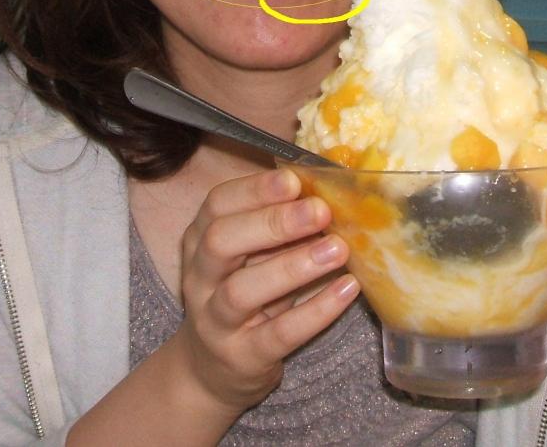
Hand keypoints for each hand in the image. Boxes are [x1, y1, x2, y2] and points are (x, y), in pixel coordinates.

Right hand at [171, 167, 358, 414]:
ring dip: (293, 266)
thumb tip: (327, 192)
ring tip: (338, 249)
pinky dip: (315, 311)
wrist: (212, 368)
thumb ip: (274, 227)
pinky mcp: (242, 356)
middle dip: (272, 223)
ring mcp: (215, 320)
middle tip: (320, 211)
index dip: (255, 190)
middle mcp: (200, 277)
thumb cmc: (243, 296)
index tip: (295, 179)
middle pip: (221, 241)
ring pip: (242, 290)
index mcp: (200, 240)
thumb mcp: (249, 257)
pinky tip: (347, 289)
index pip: (217, 205)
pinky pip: (277, 334)